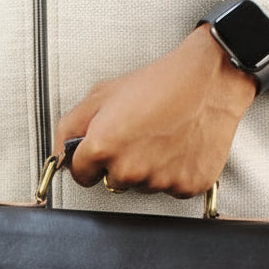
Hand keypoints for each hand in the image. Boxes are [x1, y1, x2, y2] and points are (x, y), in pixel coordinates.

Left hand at [54, 26, 256, 198]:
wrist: (209, 80)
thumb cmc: (160, 84)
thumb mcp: (103, 95)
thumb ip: (71, 128)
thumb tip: (60, 154)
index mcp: (102, 148)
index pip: (80, 175)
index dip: (90, 160)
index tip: (104, 148)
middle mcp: (128, 170)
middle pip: (113, 182)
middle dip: (120, 164)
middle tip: (139, 135)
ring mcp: (158, 181)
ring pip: (143, 186)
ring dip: (149, 169)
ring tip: (163, 137)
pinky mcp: (186, 186)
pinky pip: (172, 188)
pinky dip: (175, 172)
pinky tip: (179, 148)